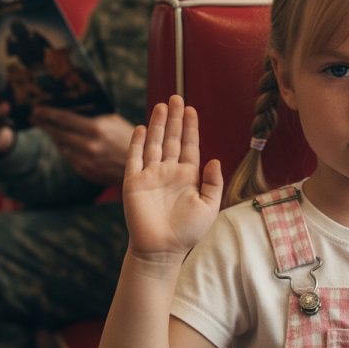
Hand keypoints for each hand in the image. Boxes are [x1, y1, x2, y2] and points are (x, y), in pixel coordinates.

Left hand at [30, 106, 133, 184]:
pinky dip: (65, 149)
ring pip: (62, 146)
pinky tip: (63, 143)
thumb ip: (92, 118)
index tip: (36, 110)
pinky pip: (70, 158)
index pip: (64, 119)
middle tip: (35, 118)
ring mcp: (86, 160)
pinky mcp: (86, 171)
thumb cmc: (130, 138)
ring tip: (48, 129)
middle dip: (45, 124)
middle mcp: (88, 146)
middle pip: (58, 133)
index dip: (48, 114)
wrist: (143, 166)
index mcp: (95, 129)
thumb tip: (71, 111)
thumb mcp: (114, 122)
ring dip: (54, 137)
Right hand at [124, 95, 222, 261]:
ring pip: (153, 143)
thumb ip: (213, 183)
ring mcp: (150, 176)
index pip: (189, 145)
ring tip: (161, 105)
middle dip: (174, 119)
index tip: (191, 109)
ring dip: (157, 124)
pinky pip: (135, 158)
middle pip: (171, 139)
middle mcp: (168, 172)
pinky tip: (141, 127)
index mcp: (187, 176)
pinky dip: (137, 143)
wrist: (162, 250)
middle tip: (177, 97)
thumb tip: (214, 159)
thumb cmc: (187, 232)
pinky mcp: (134, 183)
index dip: (190, 127)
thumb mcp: (209, 206)